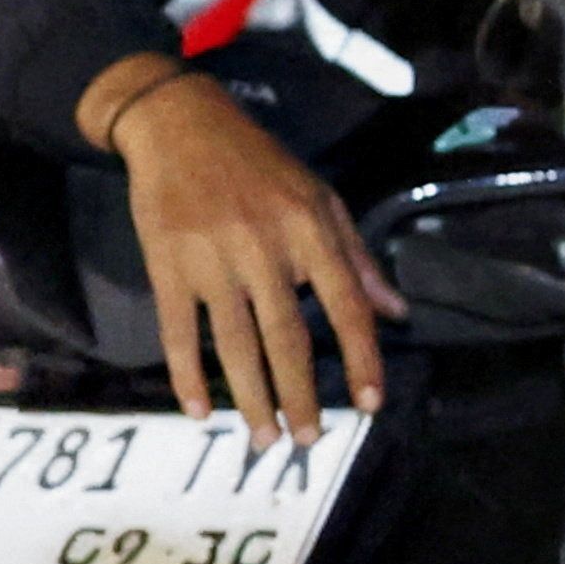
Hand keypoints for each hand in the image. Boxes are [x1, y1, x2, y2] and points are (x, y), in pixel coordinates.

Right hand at [89, 69, 398, 449]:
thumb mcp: (321, 198)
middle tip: (308, 440)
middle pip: (288, 337)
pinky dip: (188, 374)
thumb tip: (397, 314)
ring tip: (266, 439)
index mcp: (310, 231)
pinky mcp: (166, 263)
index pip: (346, 305)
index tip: (371, 403)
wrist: (179, 124)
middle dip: (300, 395)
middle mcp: (264, 247)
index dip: (363, 357)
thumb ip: (358, 260)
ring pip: (236, 343)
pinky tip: (201, 411)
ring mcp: (211, 257)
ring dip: (252, 397)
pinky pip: (179, 331)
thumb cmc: (260, 165)